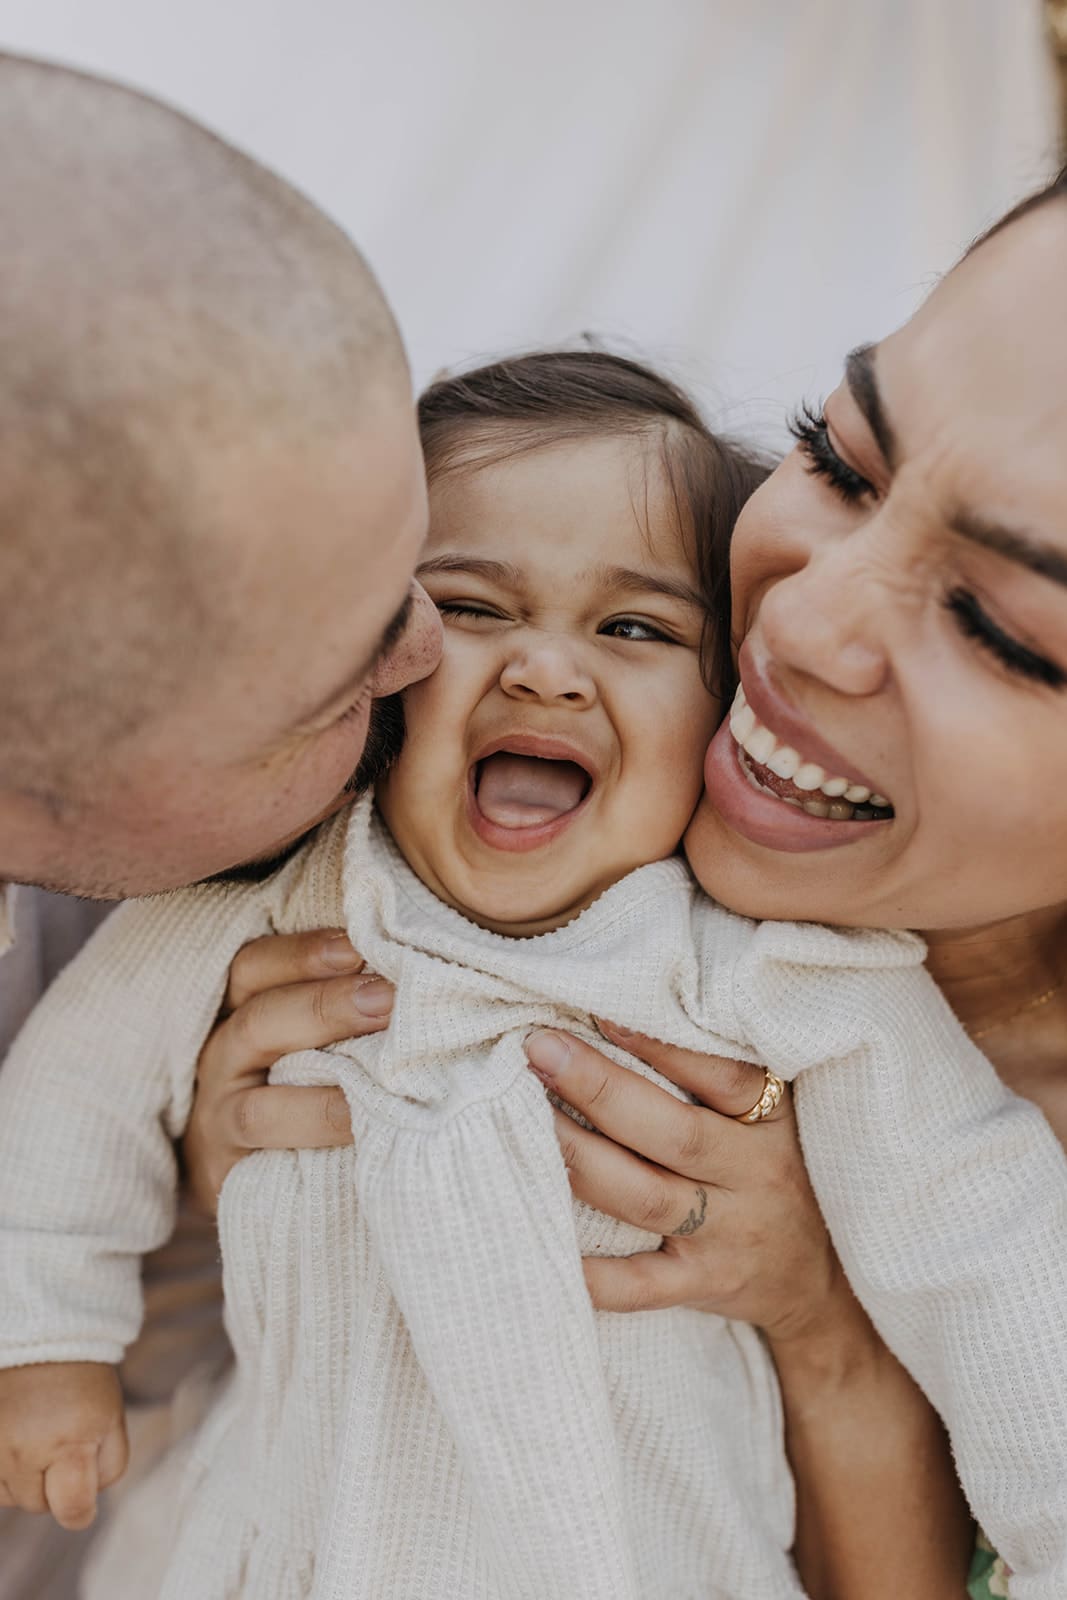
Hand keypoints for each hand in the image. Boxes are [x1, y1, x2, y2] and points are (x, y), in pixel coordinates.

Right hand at [0, 1362, 127, 1529]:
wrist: (40, 1336)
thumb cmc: (81, 1379)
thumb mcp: (111, 1418)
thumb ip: (108, 1466)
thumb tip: (87, 1502)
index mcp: (71, 1443)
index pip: (72, 1509)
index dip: (80, 1512)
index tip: (82, 1503)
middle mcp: (25, 1450)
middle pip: (38, 1506)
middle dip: (51, 1485)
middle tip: (58, 1444)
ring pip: (8, 1497)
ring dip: (22, 1478)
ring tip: (34, 1435)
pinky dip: (0, 1469)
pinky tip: (13, 1438)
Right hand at [182, 930, 393, 1213]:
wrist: (260, 1179)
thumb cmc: (304, 1084)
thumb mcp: (311, 1035)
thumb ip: (345, 1002)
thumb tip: (415, 962)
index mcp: (239, 1013)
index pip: (252, 967)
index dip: (302, 953)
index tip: (358, 945)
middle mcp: (221, 1061)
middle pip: (256, 1021)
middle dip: (324, 1006)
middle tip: (387, 998)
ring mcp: (218, 1122)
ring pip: (256, 1103)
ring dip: (323, 1089)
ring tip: (383, 1072)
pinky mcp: (227, 1176)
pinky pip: (265, 1157)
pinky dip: (315, 1138)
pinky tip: (365, 1130)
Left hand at [524, 1024, 847, 1345]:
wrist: (817, 1281)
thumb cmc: (776, 1172)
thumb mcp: (772, 1117)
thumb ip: (717, 1072)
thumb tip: (624, 1012)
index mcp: (771, 1124)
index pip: (725, 1077)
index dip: (662, 1044)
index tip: (598, 1011)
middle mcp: (753, 1178)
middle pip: (674, 1134)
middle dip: (600, 1090)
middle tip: (540, 1051)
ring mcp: (726, 1237)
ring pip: (647, 1199)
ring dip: (581, 1158)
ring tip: (527, 1117)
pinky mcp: (701, 1285)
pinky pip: (639, 1287)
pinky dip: (591, 1275)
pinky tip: (544, 1241)